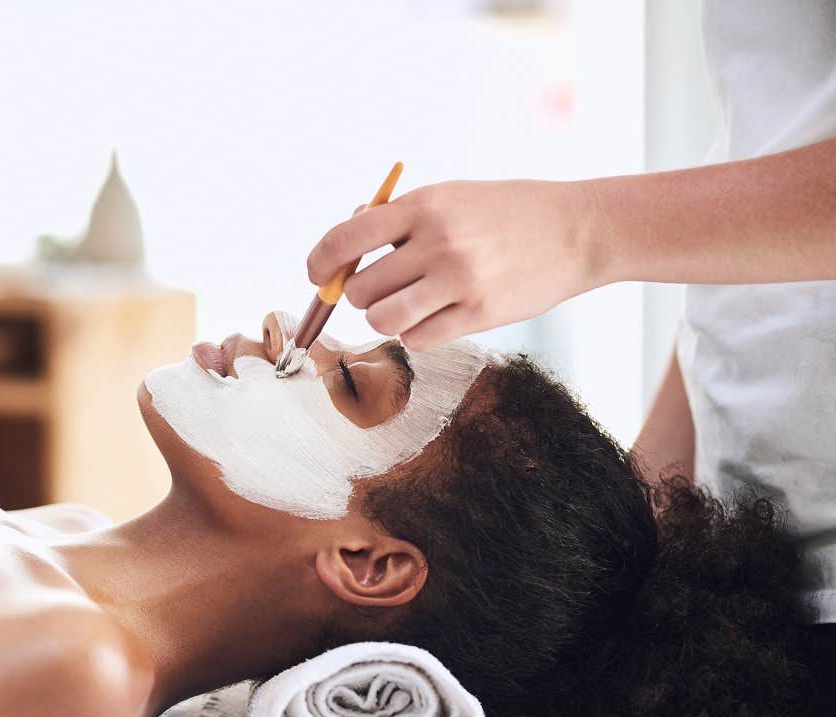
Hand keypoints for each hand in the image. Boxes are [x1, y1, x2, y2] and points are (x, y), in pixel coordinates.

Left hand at [306, 179, 602, 348]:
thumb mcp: (451, 196)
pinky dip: (417, 333)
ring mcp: (460, 281)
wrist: (578, 229)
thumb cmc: (505, 212)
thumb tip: (342, 247)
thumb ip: (399, 218)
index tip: (319, 274)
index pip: (346, 238)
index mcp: (425, 205)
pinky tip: (437, 316)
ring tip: (406, 305)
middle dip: (362, 294)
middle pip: (361, 288)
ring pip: (384, 319)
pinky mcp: (480, 315)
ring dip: (386, 318)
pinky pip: (418, 339)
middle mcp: (438, 242)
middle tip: (384, 288)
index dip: (321, 262)